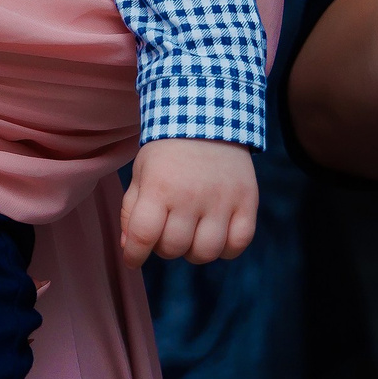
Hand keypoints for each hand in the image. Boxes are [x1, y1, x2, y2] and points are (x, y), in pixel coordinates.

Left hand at [119, 138, 257, 267]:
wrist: (208, 119)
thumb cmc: (168, 152)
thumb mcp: (141, 173)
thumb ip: (132, 210)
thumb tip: (130, 247)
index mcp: (159, 188)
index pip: (143, 236)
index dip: (134, 255)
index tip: (133, 259)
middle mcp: (190, 196)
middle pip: (174, 248)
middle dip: (164, 248)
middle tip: (166, 233)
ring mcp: (222, 200)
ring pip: (206, 251)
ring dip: (193, 251)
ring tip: (190, 235)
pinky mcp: (247, 202)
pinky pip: (239, 243)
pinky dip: (226, 249)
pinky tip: (216, 235)